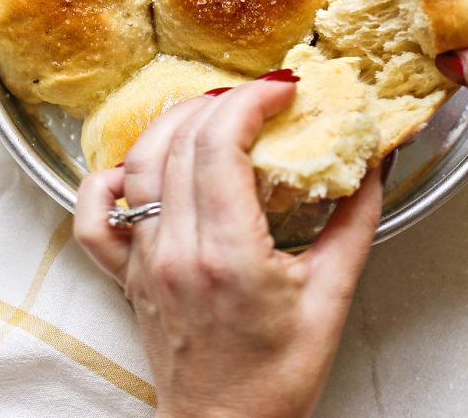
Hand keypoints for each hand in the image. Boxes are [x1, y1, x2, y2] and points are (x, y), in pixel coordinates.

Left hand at [74, 79, 382, 417]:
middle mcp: (175, 250)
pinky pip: (93, 213)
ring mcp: (142, 260)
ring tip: (216, 112)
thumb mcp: (331, 297)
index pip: (222, 144)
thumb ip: (355, 222)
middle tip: (262, 97)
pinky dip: (111, 176)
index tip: (284, 90)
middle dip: (226, 100)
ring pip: (140, 159)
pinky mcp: (124, 272)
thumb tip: (374, 165)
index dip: (252, 100)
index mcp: (227, 255)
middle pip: (183, 139)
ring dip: (177, 121)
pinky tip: (143, 164)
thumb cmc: (277, 377)